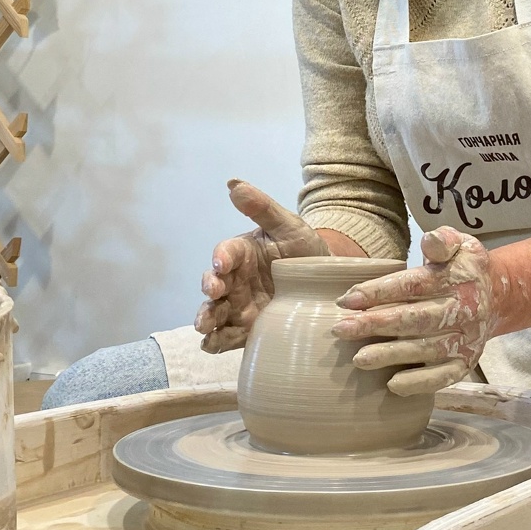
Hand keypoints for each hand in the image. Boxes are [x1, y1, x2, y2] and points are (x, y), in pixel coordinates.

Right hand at [195, 180, 328, 352]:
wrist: (327, 284)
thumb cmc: (305, 249)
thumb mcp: (289, 226)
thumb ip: (262, 207)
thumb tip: (234, 183)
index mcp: (242, 253)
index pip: (226, 252)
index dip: (222, 257)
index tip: (222, 263)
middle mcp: (235, 280)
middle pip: (214, 285)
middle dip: (209, 290)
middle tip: (213, 293)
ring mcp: (240, 306)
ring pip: (216, 312)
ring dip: (206, 318)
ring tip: (203, 328)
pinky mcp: (247, 329)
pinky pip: (228, 336)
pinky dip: (217, 342)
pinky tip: (212, 346)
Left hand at [330, 227, 502, 396]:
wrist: (497, 297)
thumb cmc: (462, 269)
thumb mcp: (460, 244)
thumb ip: (443, 240)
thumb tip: (429, 240)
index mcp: (457, 279)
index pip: (414, 285)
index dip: (379, 292)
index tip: (347, 299)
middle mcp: (465, 311)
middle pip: (415, 319)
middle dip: (375, 325)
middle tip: (341, 329)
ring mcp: (466, 340)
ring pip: (425, 350)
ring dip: (390, 355)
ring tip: (358, 359)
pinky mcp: (467, 363)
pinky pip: (443, 376)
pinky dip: (419, 382)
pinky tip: (392, 384)